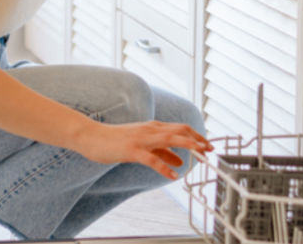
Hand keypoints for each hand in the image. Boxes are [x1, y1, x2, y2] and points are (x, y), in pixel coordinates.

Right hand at [74, 120, 212, 179]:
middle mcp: (150, 130)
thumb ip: (162, 151)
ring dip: (187, 145)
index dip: (197, 135)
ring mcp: (141, 139)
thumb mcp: (143, 144)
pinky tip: (172, 175)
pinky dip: (164, 166)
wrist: (92, 136)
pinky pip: (151, 159)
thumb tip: (180, 160)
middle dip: (198, 139)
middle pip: (180, 130)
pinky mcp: (131, 150)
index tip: (209, 145)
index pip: (181, 128)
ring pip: (169, 139)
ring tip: (200, 155)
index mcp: (154, 127)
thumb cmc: (116, 140)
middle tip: (211, 150)